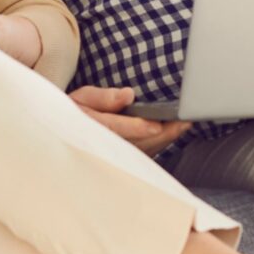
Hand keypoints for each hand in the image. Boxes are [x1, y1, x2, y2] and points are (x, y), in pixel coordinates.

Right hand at [70, 86, 190, 157]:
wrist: (69, 131)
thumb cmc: (76, 110)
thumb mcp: (82, 98)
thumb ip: (103, 97)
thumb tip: (127, 95)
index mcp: (92, 127)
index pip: (116, 129)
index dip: (136, 128)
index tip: (155, 124)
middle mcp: (105, 145)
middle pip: (136, 143)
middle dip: (161, 134)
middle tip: (183, 122)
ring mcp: (115, 155)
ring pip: (144, 150)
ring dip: (165, 139)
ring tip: (184, 125)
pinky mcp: (124, 158)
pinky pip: (145, 153)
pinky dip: (161, 143)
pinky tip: (174, 132)